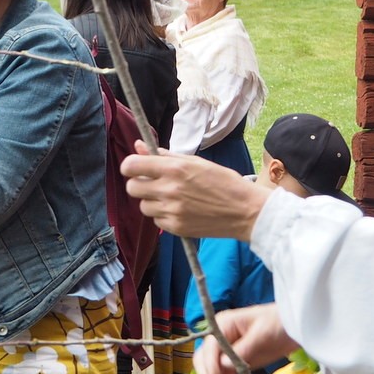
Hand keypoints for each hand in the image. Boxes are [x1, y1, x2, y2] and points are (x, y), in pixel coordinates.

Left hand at [121, 143, 269, 238]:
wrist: (244, 211)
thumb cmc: (223, 182)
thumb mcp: (195, 162)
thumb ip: (163, 155)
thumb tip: (138, 146)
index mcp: (174, 169)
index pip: (131, 166)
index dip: (129, 166)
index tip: (135, 168)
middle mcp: (170, 190)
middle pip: (132, 188)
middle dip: (139, 184)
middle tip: (153, 183)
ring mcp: (172, 211)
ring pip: (143, 206)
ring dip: (152, 201)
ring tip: (173, 198)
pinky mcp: (175, 228)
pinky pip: (156, 221)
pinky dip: (163, 216)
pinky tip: (181, 210)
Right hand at [191, 304, 296, 373]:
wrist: (292, 327)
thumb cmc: (277, 324)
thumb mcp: (262, 333)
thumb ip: (243, 348)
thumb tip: (224, 365)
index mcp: (223, 325)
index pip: (209, 347)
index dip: (210, 364)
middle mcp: (219, 337)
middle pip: (203, 359)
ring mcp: (225, 350)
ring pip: (209, 369)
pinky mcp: (233, 361)